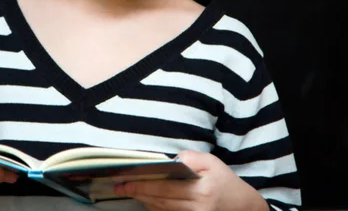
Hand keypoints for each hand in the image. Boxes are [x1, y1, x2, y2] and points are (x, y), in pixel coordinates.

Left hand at [113, 150, 267, 210]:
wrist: (244, 208)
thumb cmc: (226, 182)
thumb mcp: (211, 162)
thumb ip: (190, 157)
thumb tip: (170, 160)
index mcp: (200, 191)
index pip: (165, 188)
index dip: (143, 184)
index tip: (125, 180)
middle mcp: (196, 209)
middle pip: (160, 201)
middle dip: (138, 192)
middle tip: (119, 186)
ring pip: (162, 210)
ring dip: (144, 200)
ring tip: (128, 191)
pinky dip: (155, 207)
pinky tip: (145, 199)